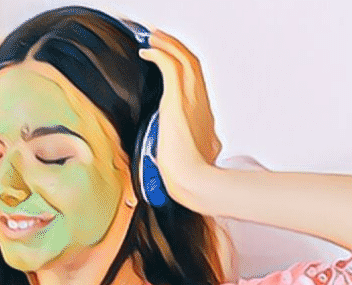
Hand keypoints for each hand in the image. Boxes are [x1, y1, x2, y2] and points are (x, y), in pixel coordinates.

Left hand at [138, 29, 222, 209]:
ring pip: (182, 59)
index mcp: (203, 117)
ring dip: (168, 45)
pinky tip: (148, 50)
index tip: (175, 63)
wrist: (193, 179)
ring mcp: (191, 99)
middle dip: (177, 48)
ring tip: (155, 37)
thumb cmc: (191, 177)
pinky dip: (160, 53)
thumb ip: (191, 153)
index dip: (186, 69)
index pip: (196, 84)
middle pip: (191, 64)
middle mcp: (200, 103)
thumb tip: (184, 156)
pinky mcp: (177, 99)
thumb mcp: (195, 160)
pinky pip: (170, 64)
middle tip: (163, 40)